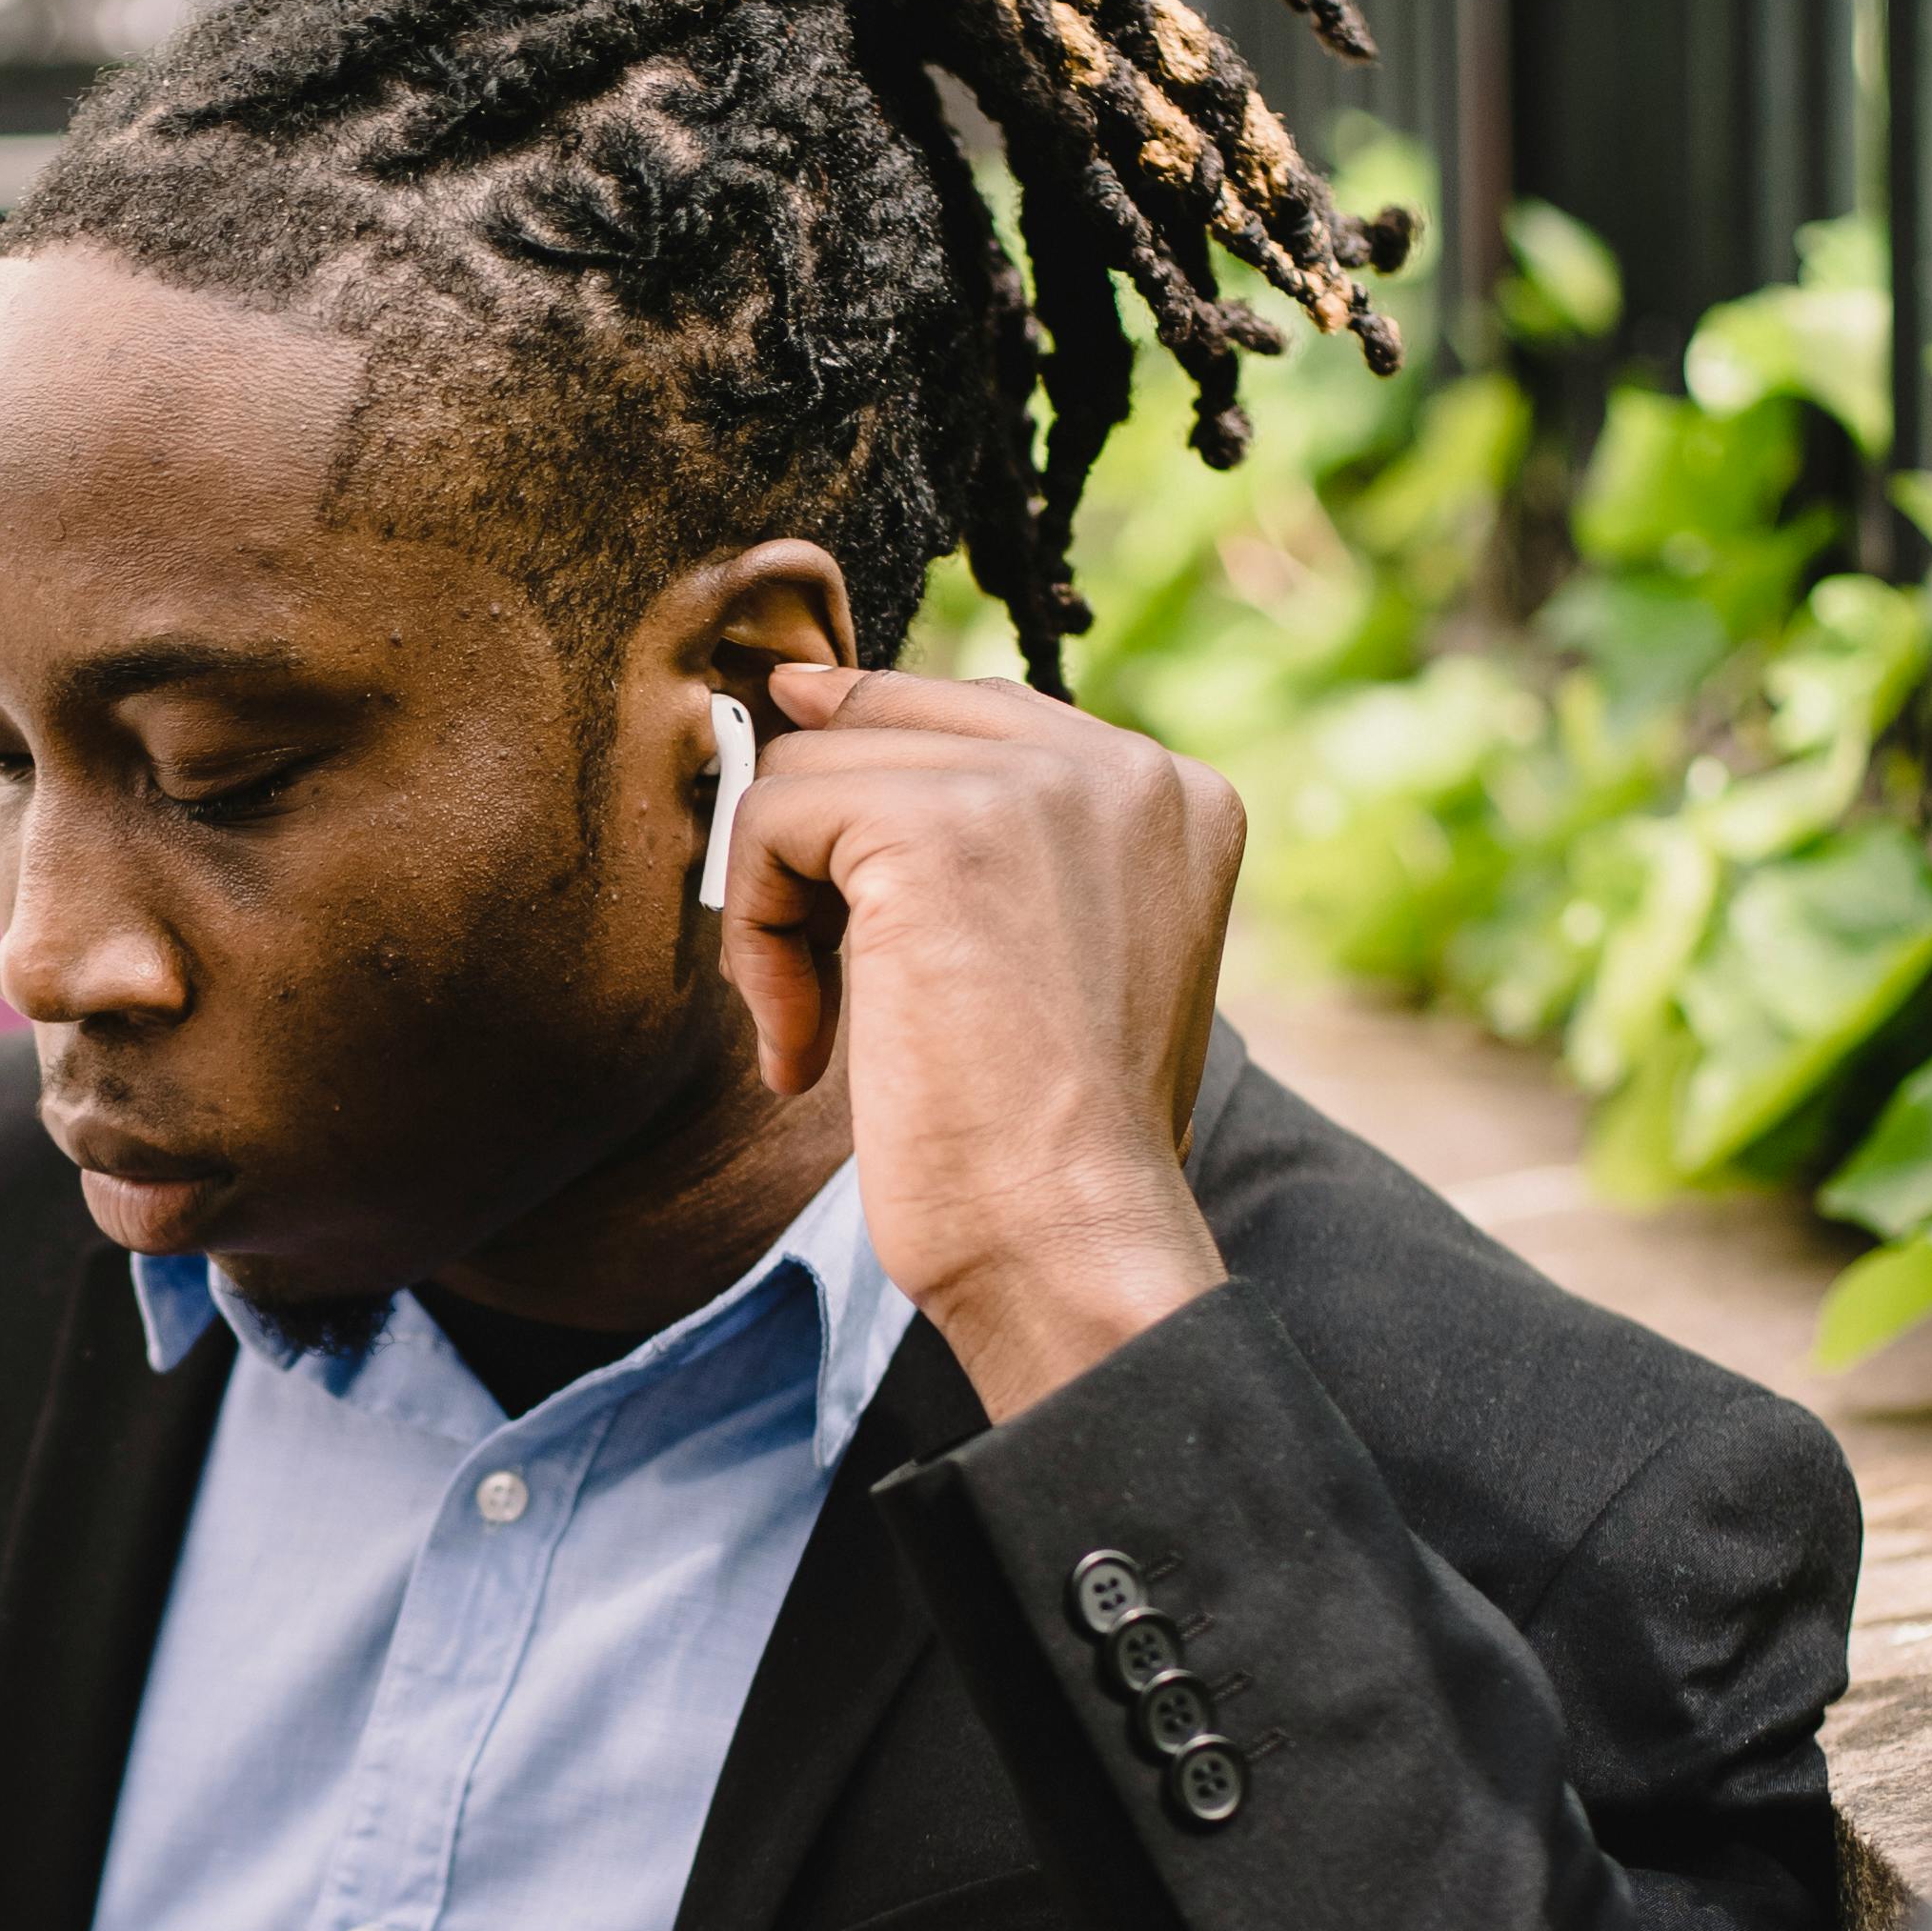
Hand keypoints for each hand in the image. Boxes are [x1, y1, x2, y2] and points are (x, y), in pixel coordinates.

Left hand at [725, 664, 1238, 1420]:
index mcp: (1175, 793)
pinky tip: (804, 1045)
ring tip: (819, 1029)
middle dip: (821, 847)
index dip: (872, 776)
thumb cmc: (1048, 1143)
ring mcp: (1038, 785)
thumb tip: (804, 693)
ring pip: (812, 770)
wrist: (1068, 1236)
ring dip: (780, 911)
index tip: (820, 866)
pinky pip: (772, 819)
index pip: (976, 716)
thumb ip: (986, 836)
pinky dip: (756, 939)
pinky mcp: (940, 827)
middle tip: (822, 985)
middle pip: (888, 720)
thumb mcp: (1051, 954)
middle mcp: (1126, 766)